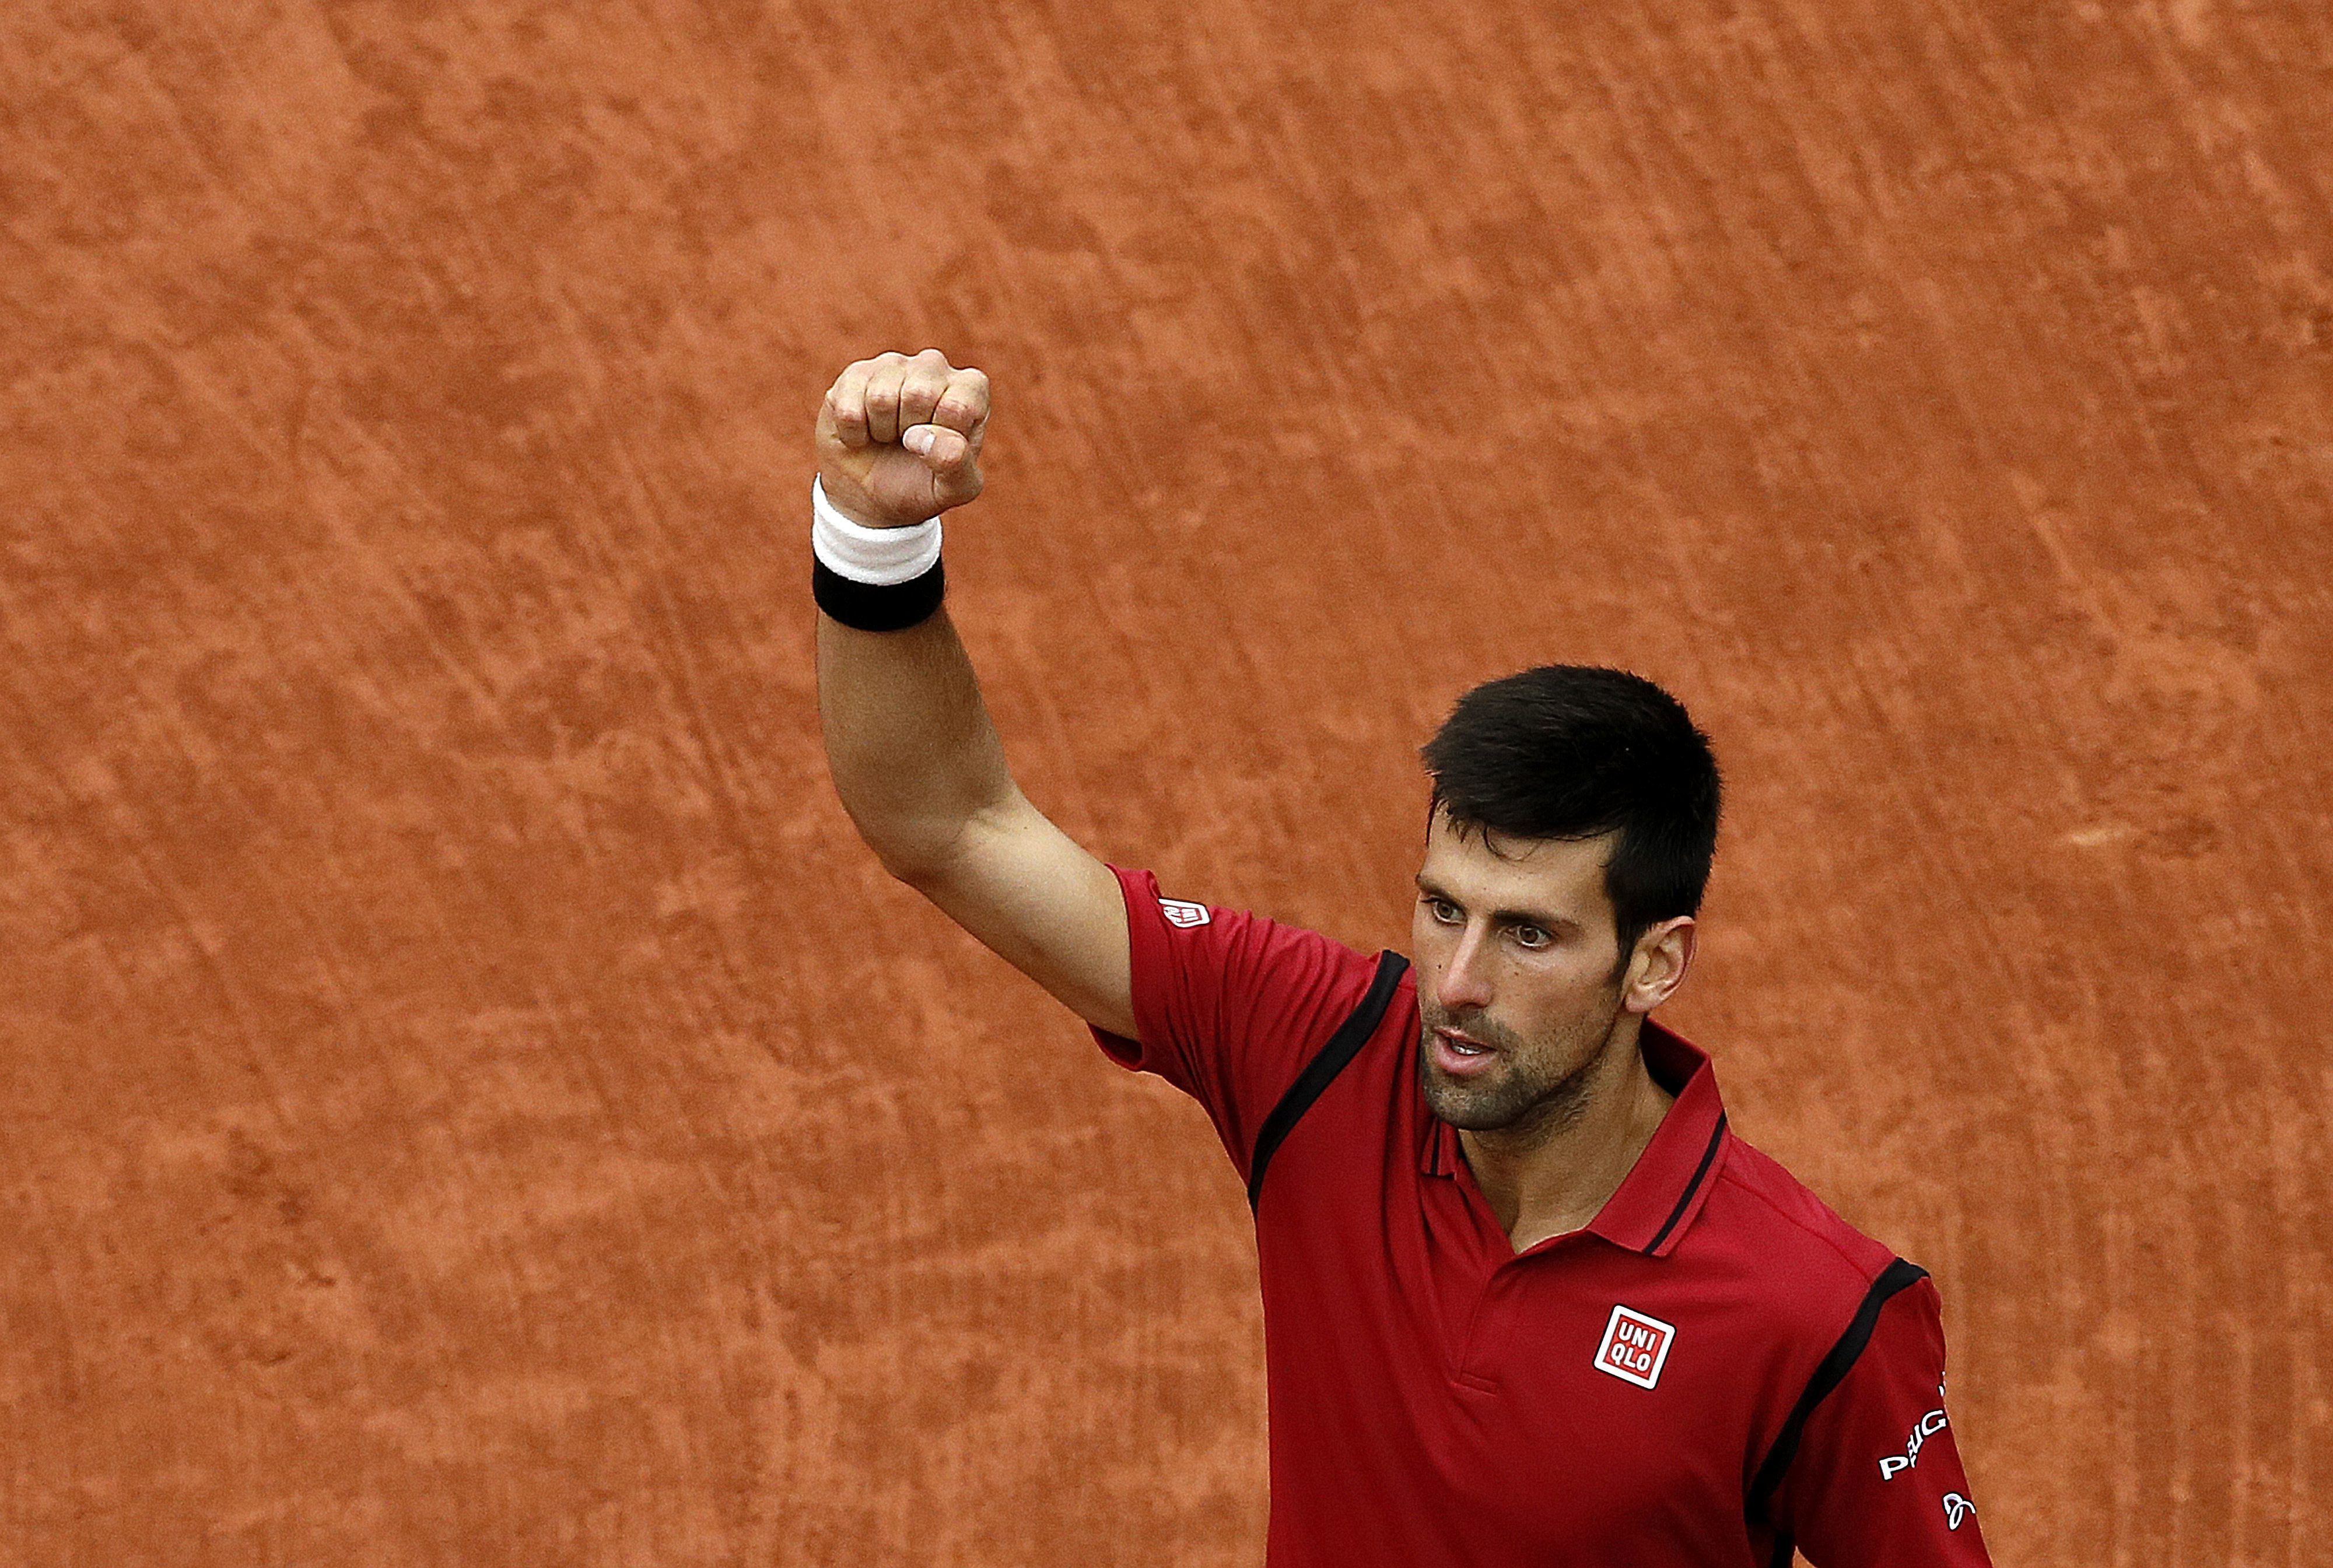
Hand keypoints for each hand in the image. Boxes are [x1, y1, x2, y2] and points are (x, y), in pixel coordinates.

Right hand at [816, 349, 990, 527]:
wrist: (875, 495)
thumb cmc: (923, 484)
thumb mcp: (954, 488)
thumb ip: (958, 466)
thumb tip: (928, 439)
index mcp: (970, 388)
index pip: (959, 406)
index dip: (942, 438)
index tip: (938, 448)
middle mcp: (934, 366)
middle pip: (920, 394)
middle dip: (910, 433)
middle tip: (909, 443)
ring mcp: (893, 365)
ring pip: (881, 398)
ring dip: (881, 431)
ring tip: (888, 436)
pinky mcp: (856, 374)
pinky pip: (849, 408)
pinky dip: (854, 434)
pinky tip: (864, 433)